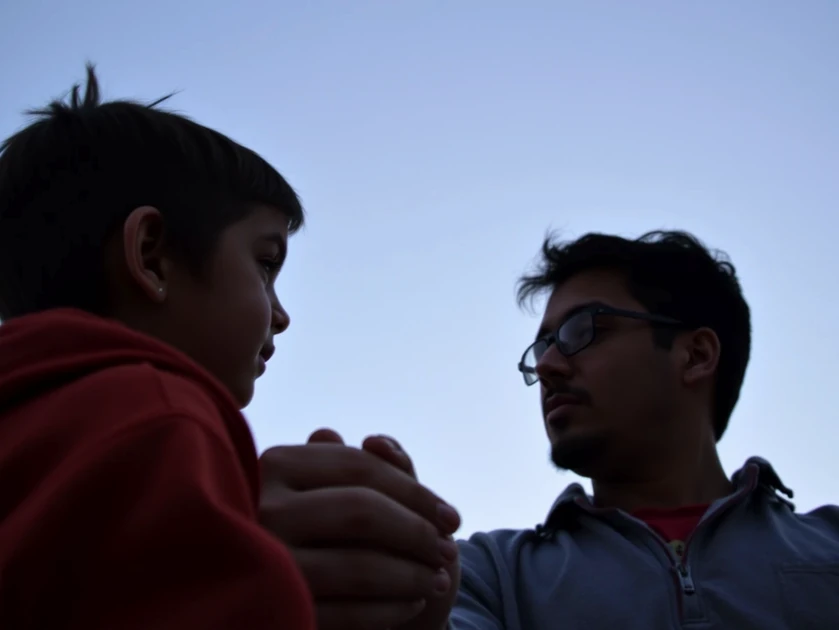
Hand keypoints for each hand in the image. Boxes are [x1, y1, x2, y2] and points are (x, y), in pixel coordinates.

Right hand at [259, 430, 460, 629]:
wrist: (282, 602)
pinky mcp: (276, 608)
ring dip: (411, 576)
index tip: (452, 518)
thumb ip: (373, 466)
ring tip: (435, 581)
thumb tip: (380, 443)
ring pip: (360, 565)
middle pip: (362, 511)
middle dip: (417, 533)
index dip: (416, 492)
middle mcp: (263, 507)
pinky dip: (389, 609)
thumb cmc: (332, 536)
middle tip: (447, 551)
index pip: (359, 466)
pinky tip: (411, 604)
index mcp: (277, 465)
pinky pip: (348, 612)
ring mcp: (267, 560)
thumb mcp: (352, 492)